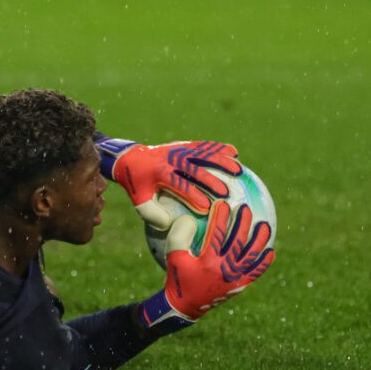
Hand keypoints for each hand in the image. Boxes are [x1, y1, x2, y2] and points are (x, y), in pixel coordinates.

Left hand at [113, 140, 241, 229]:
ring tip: (239, 170)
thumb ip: (152, 214)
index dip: (192, 194)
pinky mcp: (184, 145)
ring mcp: (178, 149)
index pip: (178, 184)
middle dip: (210, 180)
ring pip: (202, 153)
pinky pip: (204, 145)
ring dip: (221, 160)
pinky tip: (235, 153)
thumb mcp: (139, 201)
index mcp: (159, 172)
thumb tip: (171, 224)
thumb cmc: (138, 184)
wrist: (131, 158)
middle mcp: (170, 158)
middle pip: (193, 167)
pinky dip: (219, 148)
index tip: (206, 207)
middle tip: (226, 193)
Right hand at [162, 201, 274, 319]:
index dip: (221, 217)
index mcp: (208, 261)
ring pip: (252, 255)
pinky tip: (269, 250)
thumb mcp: (173, 257)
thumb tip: (189, 218)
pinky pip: (256, 272)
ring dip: (260, 239)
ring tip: (264, 225)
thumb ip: (179, 236)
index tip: (223, 204)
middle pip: (238, 241)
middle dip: (243, 222)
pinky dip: (264, 262)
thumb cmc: (178, 278)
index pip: (217, 234)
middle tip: (245, 209)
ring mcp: (234, 278)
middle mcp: (224, 269)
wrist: (185, 306)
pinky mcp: (239, 285)